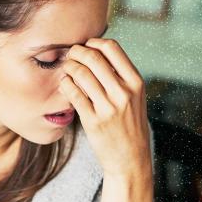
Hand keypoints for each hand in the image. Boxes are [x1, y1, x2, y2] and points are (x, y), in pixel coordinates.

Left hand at [57, 38, 151, 178]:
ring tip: (66, 69)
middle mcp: (124, 93)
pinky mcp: (93, 121)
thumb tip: (97, 50)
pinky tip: (65, 84)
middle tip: (70, 55)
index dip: (94, 42)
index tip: (86, 46)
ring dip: (69, 67)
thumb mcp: (135, 97)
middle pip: (93, 58)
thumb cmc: (129, 124)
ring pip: (81, 74)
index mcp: (135, 82)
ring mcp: (108, 107)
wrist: (130, 158)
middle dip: (76, 52)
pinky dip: (65, 84)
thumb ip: (121, 76)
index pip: (112, 48)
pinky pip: (73, 94)